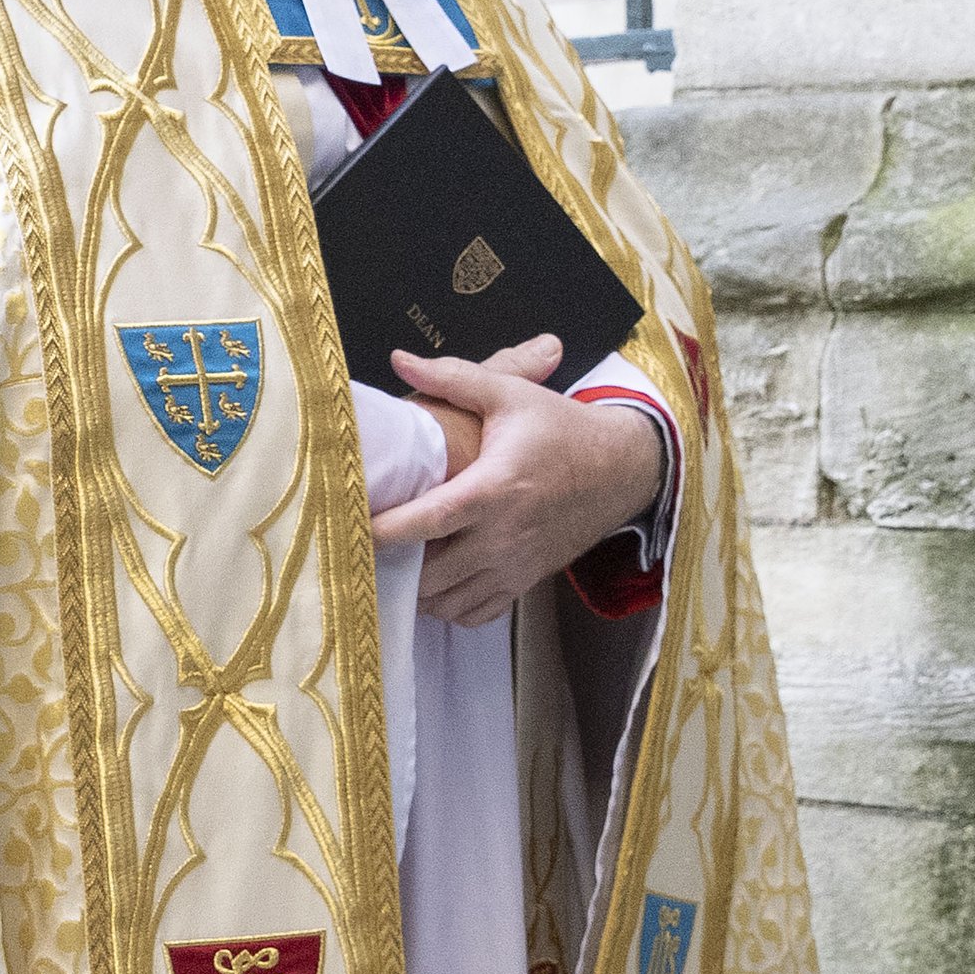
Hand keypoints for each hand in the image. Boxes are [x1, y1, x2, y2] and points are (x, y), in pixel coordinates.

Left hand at [369, 336, 668, 627]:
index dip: (386, 528)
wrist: (623, 469)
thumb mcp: (511, 394)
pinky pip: (474, 614)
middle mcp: (504, 536)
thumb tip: (400, 359)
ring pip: (447, 601)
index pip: (431, 519)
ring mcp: (515, 565)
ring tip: (386, 566)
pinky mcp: (524, 581)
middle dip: (389, 566)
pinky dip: (445, 608)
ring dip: (413, 591)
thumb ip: (453, 376)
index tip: (351, 525)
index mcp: (495, 488)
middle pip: (431, 572)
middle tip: (357, 548)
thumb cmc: (561, 429)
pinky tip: (427, 585)